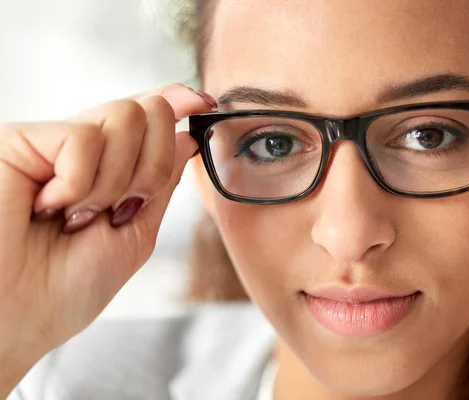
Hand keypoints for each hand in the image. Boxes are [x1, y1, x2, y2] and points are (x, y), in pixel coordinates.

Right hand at [0, 84, 212, 376]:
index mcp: (105, 170)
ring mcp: (50, 142)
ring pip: (126, 116)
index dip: (174, 104)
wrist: (17, 319)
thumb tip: (184, 137)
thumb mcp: (135, 234)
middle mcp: (78, 149)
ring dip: (117, 181)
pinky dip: (81, 185)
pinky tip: (50, 207)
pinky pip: (84, 138)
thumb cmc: (67, 288)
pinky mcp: (20, 140)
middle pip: (147, 111)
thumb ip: (160, 183)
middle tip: (120, 209)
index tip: (202, 102)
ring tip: (78, 215)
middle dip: (153, 167)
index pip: (144, 120)